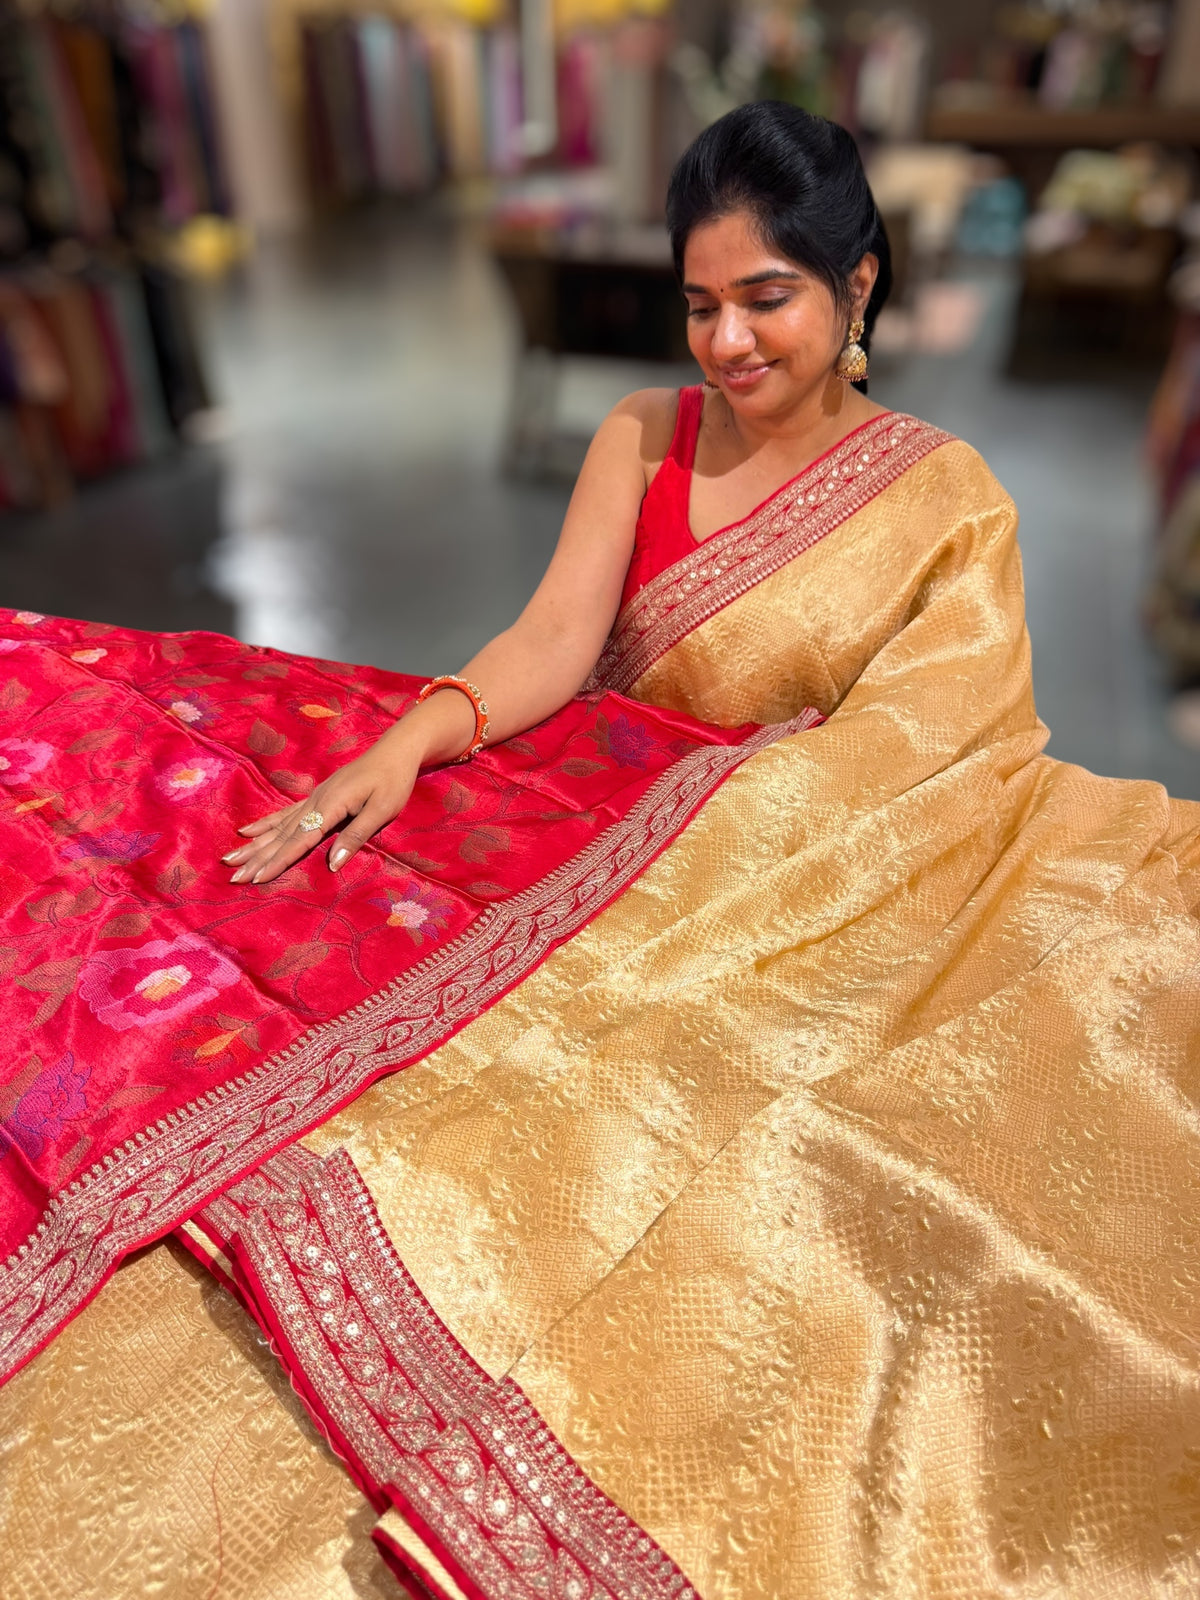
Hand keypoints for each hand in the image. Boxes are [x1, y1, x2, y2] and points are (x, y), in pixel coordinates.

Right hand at [222, 731, 420, 884]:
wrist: (394, 751)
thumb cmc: (394, 782)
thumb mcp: (382, 811)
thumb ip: (356, 836)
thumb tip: (331, 864)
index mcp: (332, 805)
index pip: (300, 840)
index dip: (279, 861)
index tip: (258, 878)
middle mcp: (316, 801)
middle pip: (282, 834)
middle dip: (256, 857)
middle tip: (232, 875)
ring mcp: (313, 797)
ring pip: (278, 825)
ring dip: (254, 844)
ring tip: (230, 858)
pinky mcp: (316, 796)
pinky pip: (284, 813)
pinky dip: (265, 824)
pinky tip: (247, 832)